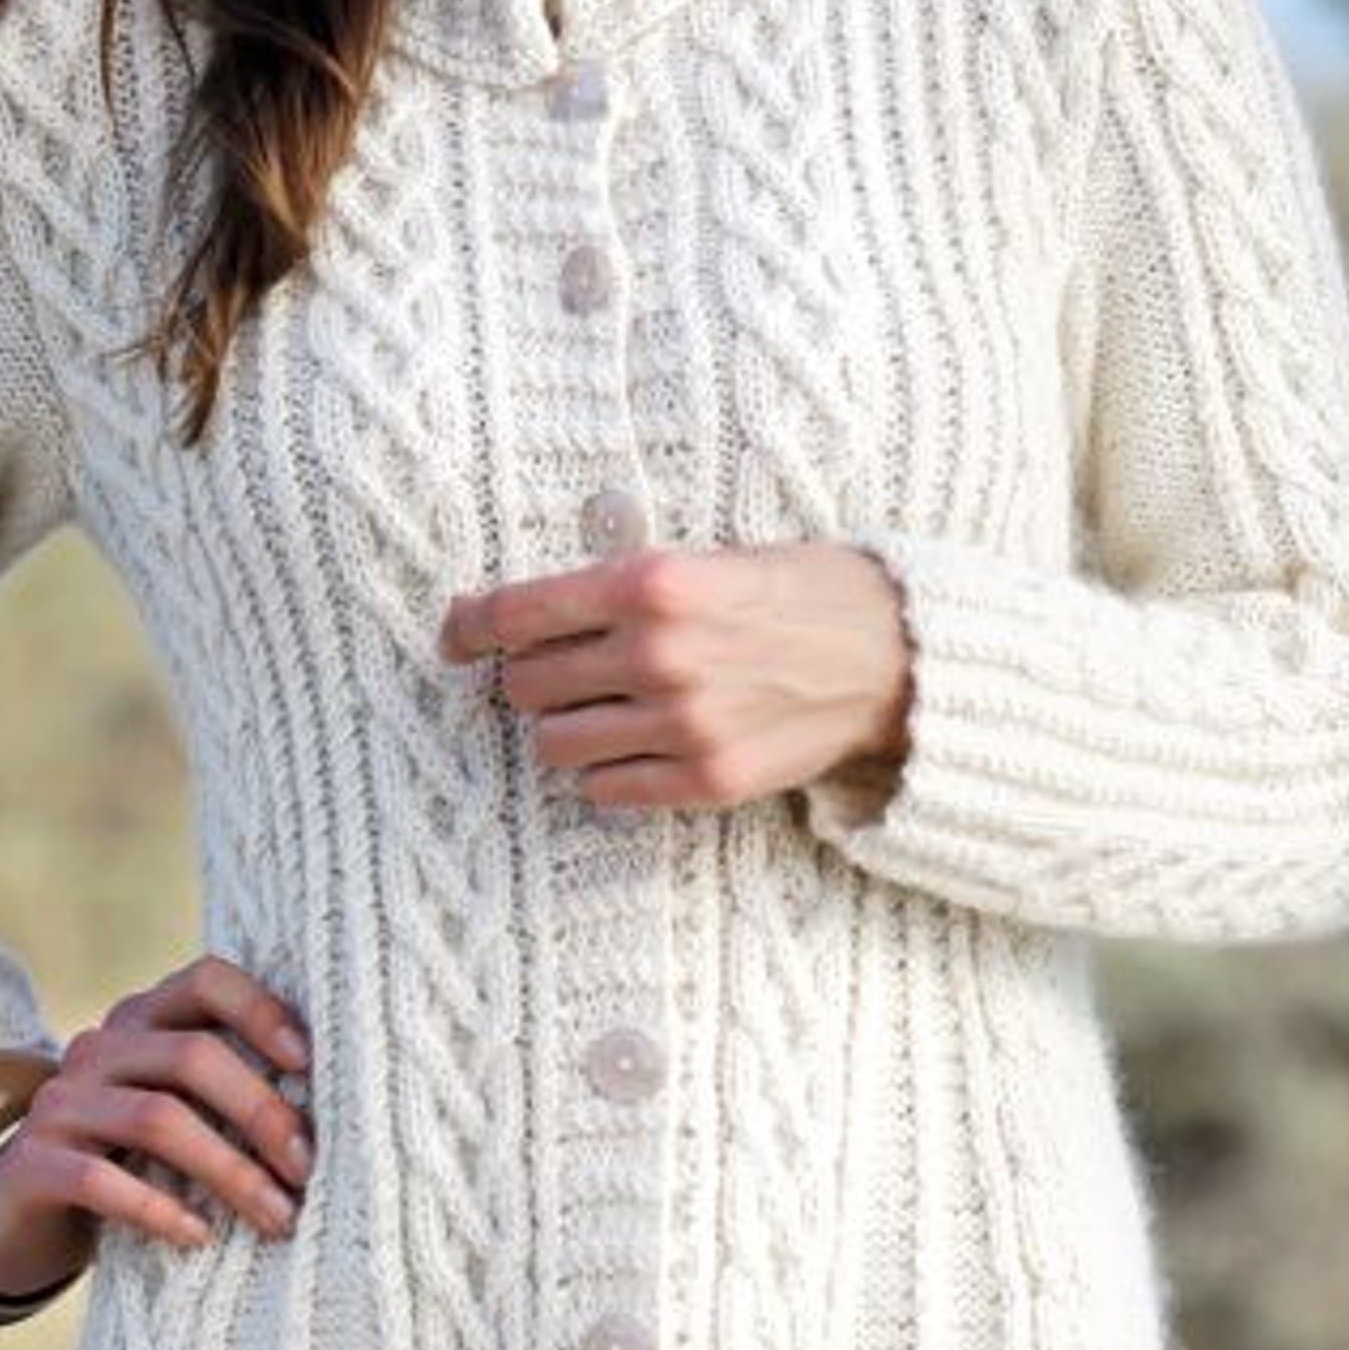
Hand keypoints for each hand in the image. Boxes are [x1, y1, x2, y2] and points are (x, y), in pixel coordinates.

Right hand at [0, 956, 315, 1295]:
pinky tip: (202, 1237)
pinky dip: (160, 1209)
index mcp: (142, 1019)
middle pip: (192, 1057)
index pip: (206, 981)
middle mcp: (97, 1048)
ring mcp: (60, 1103)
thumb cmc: (131, 1157)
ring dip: (229, 1171)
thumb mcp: (177, 1108)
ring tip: (276, 1216)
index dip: (262, 1012)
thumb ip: (230, 1089)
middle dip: (262, 1114)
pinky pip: (102, 1180)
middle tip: (308, 1170)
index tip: (310, 1067)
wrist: (22, 1213)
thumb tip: (339, 1109)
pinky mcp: (32, 1164)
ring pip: (156, 1119)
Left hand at [437, 539, 911, 813]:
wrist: (893, 657)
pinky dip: (607, 773)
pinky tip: (635, 748)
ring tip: (600, 712)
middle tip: (558, 670)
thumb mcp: (710, 558)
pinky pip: (606, 791)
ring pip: (555, 745)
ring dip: (563, 730)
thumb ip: (624, 585)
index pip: (518, 613)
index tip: (454, 638)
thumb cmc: (800, 592)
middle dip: (530, 677)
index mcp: (652, 584)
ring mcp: (682, 725)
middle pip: (527, 684)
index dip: (470, 626)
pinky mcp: (706, 781)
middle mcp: (658, 655)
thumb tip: (528, 616)